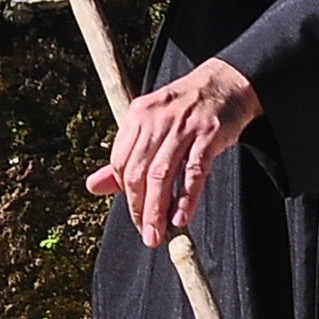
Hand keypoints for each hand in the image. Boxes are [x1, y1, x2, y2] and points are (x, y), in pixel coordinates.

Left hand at [87, 58, 259, 245]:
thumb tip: (92, 187)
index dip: (125, 193)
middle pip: (138, 172)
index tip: (136, 215)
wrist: (226, 82)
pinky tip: (181, 218)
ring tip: (157, 235)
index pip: (121, 162)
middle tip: (146, 236)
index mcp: (138, 115)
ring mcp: (184, 127)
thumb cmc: (186, 109)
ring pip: (162, 175)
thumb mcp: (151, 125)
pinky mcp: (209, 135)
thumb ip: (125, 156)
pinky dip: (186, 198)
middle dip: (138, 209)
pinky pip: (194, 172)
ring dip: (157, 210)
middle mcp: (158, 120)